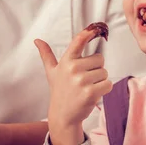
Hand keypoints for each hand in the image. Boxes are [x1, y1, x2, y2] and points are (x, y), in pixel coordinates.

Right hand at [35, 27, 111, 144]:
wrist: (63, 116)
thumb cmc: (60, 91)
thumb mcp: (52, 72)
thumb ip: (46, 55)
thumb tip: (37, 40)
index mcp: (66, 61)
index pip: (78, 42)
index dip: (87, 33)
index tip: (94, 28)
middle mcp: (73, 69)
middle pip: (100, 59)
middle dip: (96, 69)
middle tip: (85, 80)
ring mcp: (81, 81)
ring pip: (105, 73)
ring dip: (100, 81)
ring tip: (87, 88)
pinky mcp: (90, 92)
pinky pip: (107, 84)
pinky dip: (104, 89)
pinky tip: (92, 94)